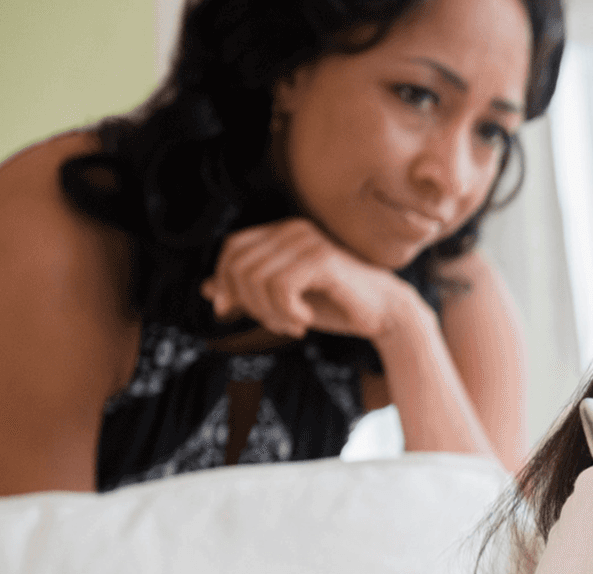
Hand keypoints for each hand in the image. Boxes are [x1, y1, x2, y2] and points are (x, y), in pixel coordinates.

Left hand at [199, 218, 426, 342]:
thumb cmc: (337, 306)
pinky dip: (286, 313)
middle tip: (272, 323)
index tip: (228, 311)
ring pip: (256, 279)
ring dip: (268, 313)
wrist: (385, 315)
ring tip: (290, 325)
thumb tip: (207, 290)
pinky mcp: (322, 260)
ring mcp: (309, 242)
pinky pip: (280, 288)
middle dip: (247, 302)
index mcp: (284, 232)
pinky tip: (304, 322)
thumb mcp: (284, 300)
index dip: (223, 279)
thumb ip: (249, 291)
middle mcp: (294, 229)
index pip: (232, 247)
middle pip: (239, 264)